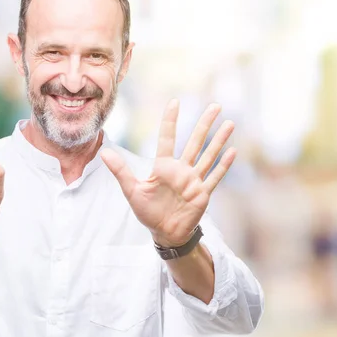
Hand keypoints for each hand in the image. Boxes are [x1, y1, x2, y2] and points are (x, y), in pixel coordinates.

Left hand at [101, 99, 235, 246]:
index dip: (170, 120)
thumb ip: (121, 171)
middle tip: (215, 105)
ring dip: (218, 140)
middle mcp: (181, 170)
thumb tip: (103, 153)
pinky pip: (215, 177)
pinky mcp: (202, 194)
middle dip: (205, 124)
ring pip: (208, 155)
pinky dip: (224, 165)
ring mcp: (193, 181)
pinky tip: (233, 151)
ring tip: (230, 123)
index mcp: (163, 167)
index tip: (174, 102)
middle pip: (195, 141)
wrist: (164, 234)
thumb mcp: (132, 191)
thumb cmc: (148, 212)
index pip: (167, 138)